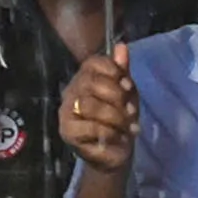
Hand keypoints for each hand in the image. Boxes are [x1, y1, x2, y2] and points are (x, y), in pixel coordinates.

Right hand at [55, 44, 138, 176]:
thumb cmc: (121, 120)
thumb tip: (122, 45)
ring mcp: (66, 111)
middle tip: (131, 111)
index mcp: (85, 78)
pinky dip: (109, 133)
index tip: (127, 86)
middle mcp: (71, 91)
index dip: (112, 71)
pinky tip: (117, 137)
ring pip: (89, 105)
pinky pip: (89, 127)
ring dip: (115, 117)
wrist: (116, 152)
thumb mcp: (127, 95)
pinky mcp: (67, 132)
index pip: (92, 63)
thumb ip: (123, 72)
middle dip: (116, 97)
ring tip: (128, 127)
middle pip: (90, 83)